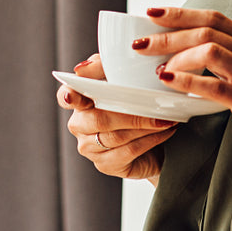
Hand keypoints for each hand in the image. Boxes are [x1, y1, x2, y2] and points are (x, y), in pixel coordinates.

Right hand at [57, 54, 177, 181]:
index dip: (67, 96)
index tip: (72, 96)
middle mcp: (79, 125)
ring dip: (145, 126)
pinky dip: (150, 139)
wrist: (154, 137)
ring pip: (116, 137)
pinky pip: (128, 152)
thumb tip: (82, 68)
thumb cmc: (135, 102)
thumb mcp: (122, 76)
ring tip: (166, 118)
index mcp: (79, 100)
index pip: (65, 96)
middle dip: (131, 113)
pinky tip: (165, 131)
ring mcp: (89, 148)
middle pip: (99, 119)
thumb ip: (102, 66)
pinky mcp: (105, 165)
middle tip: (156, 107)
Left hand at [135, 7, 231, 174]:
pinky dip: (186, 81)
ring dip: (175, 56)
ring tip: (155, 69)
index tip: (152, 12)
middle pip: (205, 30)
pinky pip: (214, 85)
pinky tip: (168, 82)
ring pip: (209, 50)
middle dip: (167, 34)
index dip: (181, 13)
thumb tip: (191, 57)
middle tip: (139, 44)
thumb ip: (231, 63)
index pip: (214, 18)